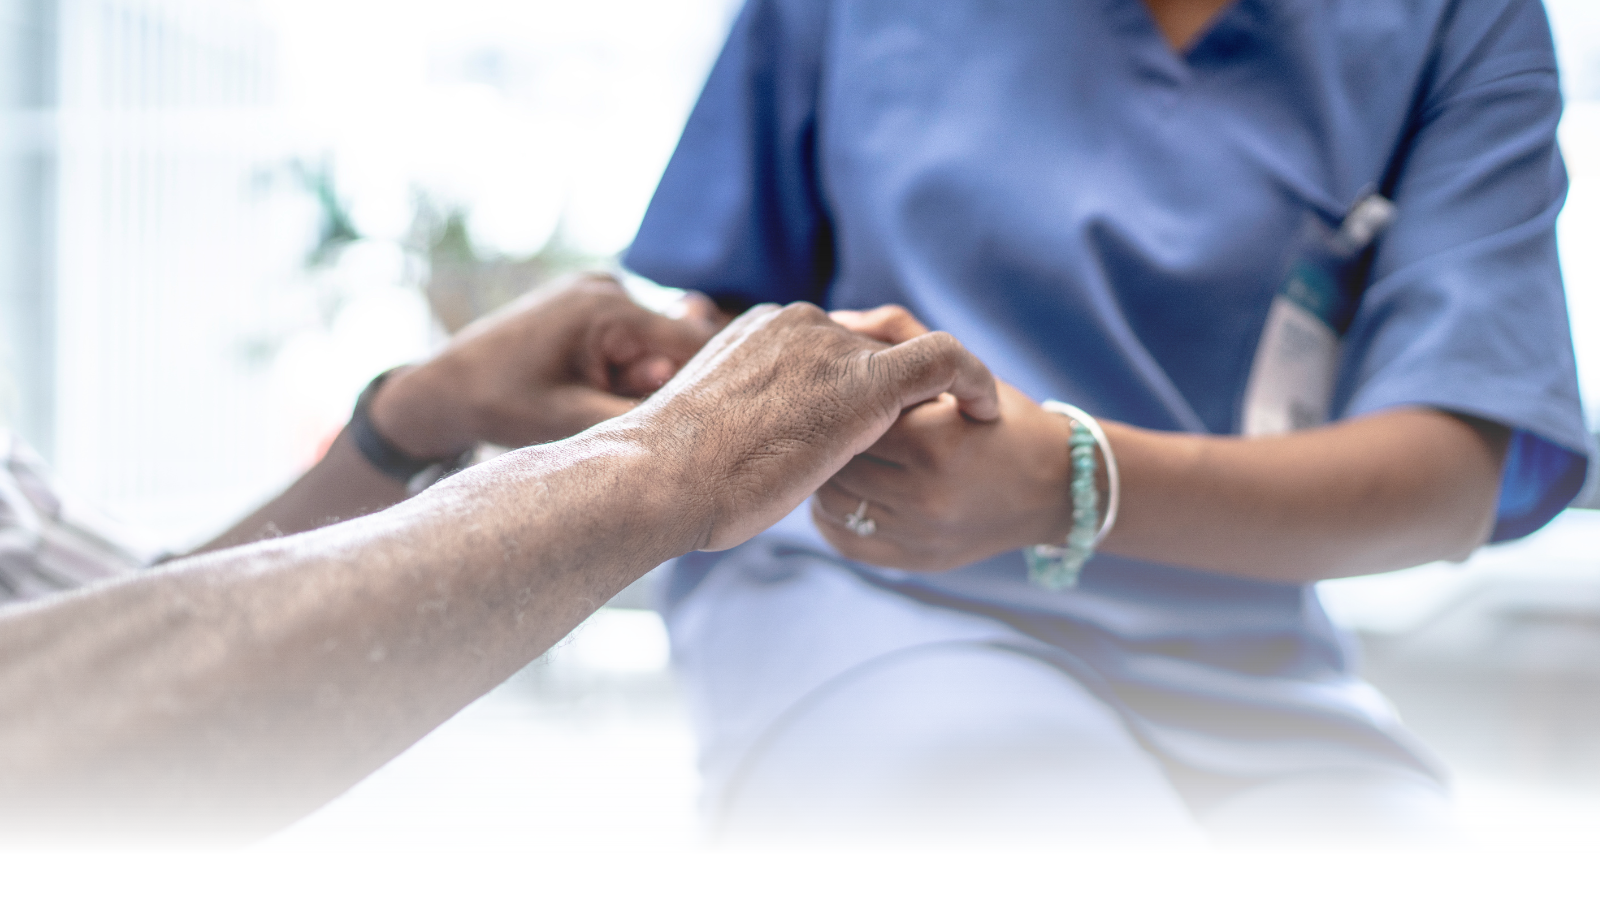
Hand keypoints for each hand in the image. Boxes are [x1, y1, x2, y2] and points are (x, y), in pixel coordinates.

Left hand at [370, 274, 714, 457]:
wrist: (445, 387)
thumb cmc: (504, 406)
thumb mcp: (575, 421)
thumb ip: (642, 410)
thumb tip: (703, 411)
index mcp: (608, 309)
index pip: (694, 341)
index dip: (712, 380)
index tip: (723, 416)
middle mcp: (608, 285)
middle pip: (676, 341)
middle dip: (663, 381)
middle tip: (619, 407)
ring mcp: (597, 285)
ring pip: (655, 338)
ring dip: (643, 373)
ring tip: (595, 394)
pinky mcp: (589, 296)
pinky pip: (632, 332)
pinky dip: (625, 362)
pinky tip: (590, 381)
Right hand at [614, 303, 999, 552]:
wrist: (662, 477)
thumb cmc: (672, 474)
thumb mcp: (709, 429)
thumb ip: (744, 418)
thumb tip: (744, 446)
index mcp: (763, 329)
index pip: (828, 347)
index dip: (853, 385)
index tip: (870, 425)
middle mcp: (800, 324)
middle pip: (868, 348)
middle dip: (894, 388)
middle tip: (927, 430)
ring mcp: (832, 348)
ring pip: (904, 358)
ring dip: (932, 394)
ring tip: (959, 429)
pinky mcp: (865, 381)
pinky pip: (944, 360)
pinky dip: (972, 379)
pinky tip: (986, 412)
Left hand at [814, 306, 1076, 570]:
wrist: (1056, 486)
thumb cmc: (1003, 419)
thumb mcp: (962, 369)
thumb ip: (900, 335)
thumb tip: (837, 319)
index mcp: (936, 441)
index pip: (851, 416)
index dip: (838, 401)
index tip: (838, 392)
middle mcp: (926, 494)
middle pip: (836, 462)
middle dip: (827, 439)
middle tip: (825, 423)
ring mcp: (919, 534)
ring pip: (832, 503)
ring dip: (826, 477)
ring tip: (836, 456)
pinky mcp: (915, 561)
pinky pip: (844, 539)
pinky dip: (832, 516)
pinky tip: (846, 493)